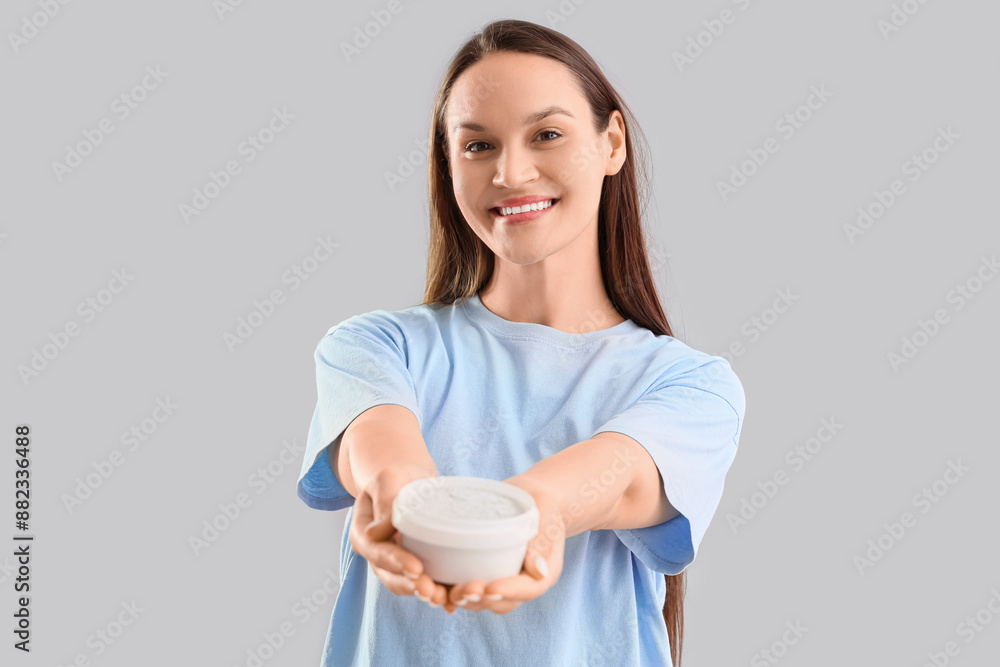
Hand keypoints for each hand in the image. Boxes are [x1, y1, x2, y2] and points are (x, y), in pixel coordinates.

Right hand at [349, 466, 453, 610]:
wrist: (409, 480)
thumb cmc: (397, 476)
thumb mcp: (388, 478)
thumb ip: (385, 499)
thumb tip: (379, 531)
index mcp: (363, 533)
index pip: (377, 551)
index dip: (396, 562)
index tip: (416, 567)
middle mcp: (377, 554)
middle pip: (391, 576)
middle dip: (412, 586)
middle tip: (433, 590)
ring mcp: (395, 563)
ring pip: (407, 585)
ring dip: (425, 594)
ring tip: (444, 598)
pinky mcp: (415, 566)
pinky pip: (424, 583)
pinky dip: (438, 593)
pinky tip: (453, 602)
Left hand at [442, 476, 565, 614]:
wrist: (534, 499)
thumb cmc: (542, 504)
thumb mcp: (546, 515)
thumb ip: (543, 541)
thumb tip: (540, 572)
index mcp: (543, 574)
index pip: (527, 590)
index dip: (508, 592)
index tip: (490, 588)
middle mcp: (522, 583)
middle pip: (502, 602)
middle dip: (481, 599)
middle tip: (463, 590)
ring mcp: (503, 580)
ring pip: (484, 600)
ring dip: (466, 599)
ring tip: (449, 592)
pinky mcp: (486, 572)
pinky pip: (470, 589)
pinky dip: (454, 591)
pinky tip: (438, 589)